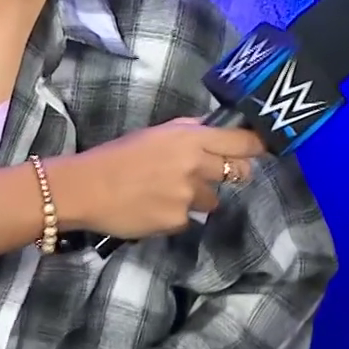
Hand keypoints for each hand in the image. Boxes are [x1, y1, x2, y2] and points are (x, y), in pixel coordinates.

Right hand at [53, 118, 264, 238]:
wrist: (85, 189)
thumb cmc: (115, 156)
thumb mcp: (154, 133)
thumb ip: (188, 131)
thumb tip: (213, 128)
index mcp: (189, 138)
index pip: (241, 142)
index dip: (257, 146)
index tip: (263, 148)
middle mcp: (196, 165)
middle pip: (239, 172)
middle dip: (232, 174)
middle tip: (212, 175)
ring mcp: (189, 195)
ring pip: (214, 200)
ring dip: (199, 198)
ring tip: (167, 194)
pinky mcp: (179, 220)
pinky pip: (190, 219)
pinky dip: (177, 215)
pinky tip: (154, 208)